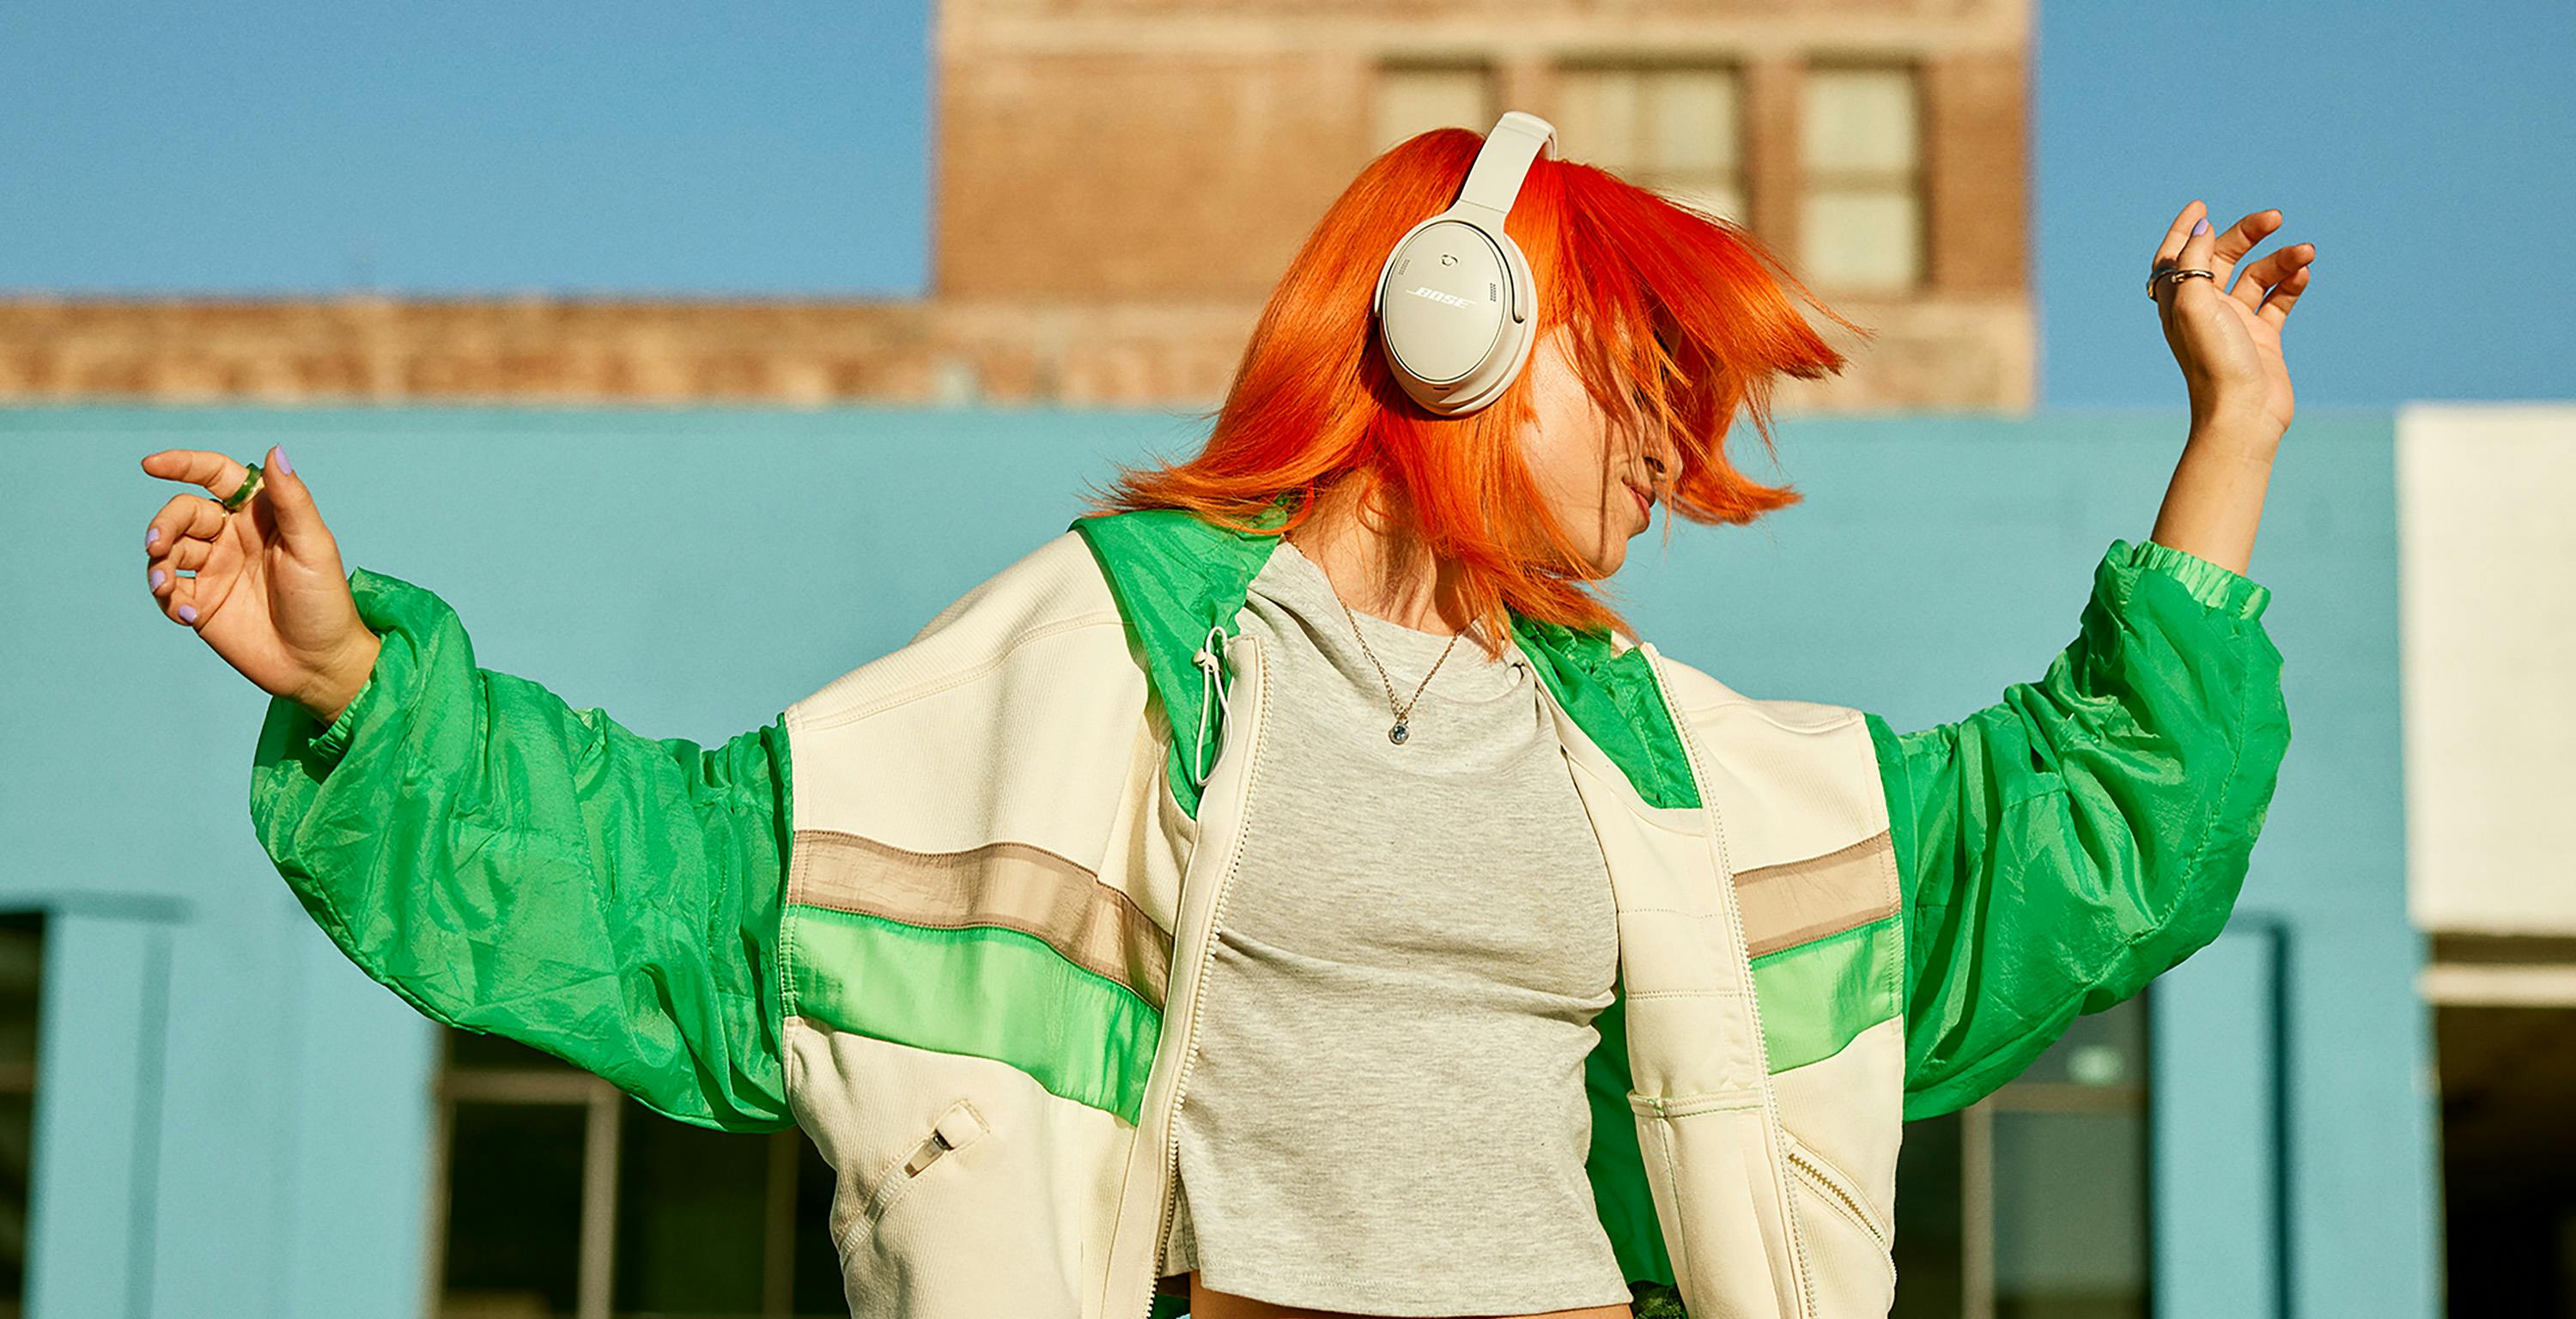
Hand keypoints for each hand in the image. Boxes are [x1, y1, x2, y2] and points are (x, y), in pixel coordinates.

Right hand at [141, 446, 380, 723]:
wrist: (319, 663)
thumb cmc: (325, 601)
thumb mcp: (313, 547)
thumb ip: (292, 501)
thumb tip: (275, 451)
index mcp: (260, 514)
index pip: (216, 476)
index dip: (184, 464)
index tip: (151, 465)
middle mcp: (233, 536)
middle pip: (183, 512)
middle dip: (164, 524)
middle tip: (158, 545)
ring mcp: (215, 569)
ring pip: (168, 550)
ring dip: (158, 563)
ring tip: (164, 585)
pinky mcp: (201, 603)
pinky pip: (168, 590)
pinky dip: (167, 597)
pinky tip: (185, 614)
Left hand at [2150, 200, 2313, 449]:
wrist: (2244, 413)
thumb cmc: (2214, 362)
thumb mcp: (2195, 304)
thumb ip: (2194, 261)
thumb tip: (2202, 226)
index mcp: (2179, 302)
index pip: (2175, 257)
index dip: (2185, 231)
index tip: (2201, 206)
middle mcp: (2204, 310)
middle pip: (2222, 258)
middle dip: (2248, 234)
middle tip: (2274, 217)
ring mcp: (2235, 323)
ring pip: (2257, 277)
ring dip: (2281, 260)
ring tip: (2305, 253)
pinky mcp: (2263, 337)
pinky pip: (2278, 301)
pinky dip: (2290, 284)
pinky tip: (2303, 273)